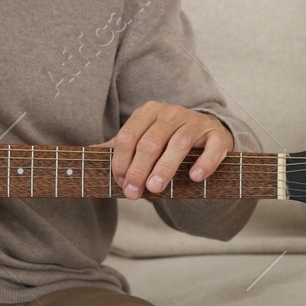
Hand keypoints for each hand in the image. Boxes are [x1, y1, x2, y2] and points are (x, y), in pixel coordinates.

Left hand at [103, 102, 231, 199]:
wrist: (207, 135)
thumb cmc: (168, 141)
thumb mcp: (143, 138)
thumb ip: (121, 146)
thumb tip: (88, 153)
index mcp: (149, 111)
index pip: (129, 136)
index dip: (122, 162)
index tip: (121, 183)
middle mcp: (172, 113)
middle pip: (151, 142)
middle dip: (139, 170)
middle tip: (133, 193)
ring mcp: (196, 122)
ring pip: (178, 144)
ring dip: (165, 168)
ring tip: (155, 188)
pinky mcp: (217, 135)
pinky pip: (211, 148)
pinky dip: (203, 163)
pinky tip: (194, 178)